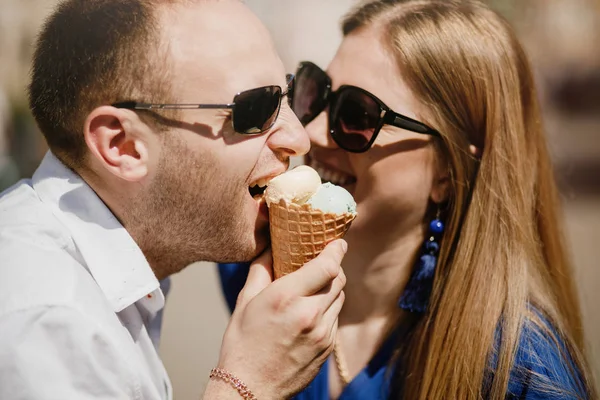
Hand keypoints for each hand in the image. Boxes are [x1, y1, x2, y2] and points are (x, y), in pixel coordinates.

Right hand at [212, 240, 346, 398]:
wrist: (250, 388)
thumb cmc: (242, 343)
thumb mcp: (245, 301)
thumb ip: (262, 269)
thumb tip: (272, 247)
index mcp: (285, 298)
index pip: (326, 266)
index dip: (335, 250)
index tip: (337, 242)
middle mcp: (308, 314)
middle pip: (338, 279)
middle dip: (333, 268)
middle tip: (323, 263)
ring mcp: (322, 334)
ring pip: (339, 298)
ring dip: (330, 289)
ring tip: (313, 290)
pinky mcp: (327, 348)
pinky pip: (335, 318)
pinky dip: (327, 310)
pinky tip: (310, 313)